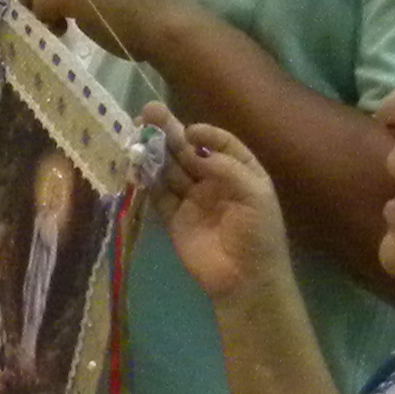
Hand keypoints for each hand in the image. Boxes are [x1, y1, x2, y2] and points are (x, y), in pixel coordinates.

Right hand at [155, 116, 289, 307]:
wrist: (246, 281)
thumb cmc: (258, 235)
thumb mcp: (254, 195)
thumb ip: (226, 168)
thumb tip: (194, 146)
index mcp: (241, 172)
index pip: (220, 143)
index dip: (204, 133)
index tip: (190, 131)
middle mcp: (214, 181)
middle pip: (189, 151)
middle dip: (170, 133)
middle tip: (149, 112)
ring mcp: (192, 199)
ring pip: (170, 169)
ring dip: (154, 153)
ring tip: (136, 134)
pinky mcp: (174, 218)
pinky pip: (158, 194)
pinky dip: (146, 180)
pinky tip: (135, 165)